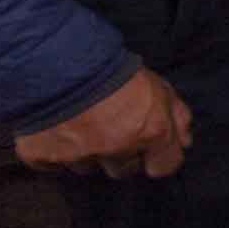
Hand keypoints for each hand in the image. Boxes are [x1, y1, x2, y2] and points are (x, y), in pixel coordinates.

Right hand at [16, 63, 192, 179]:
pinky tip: (54, 130)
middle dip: (120, 155)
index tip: (148, 147)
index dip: (157, 157)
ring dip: (86, 152)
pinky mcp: (42, 157)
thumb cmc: (112, 68)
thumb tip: (186, 141)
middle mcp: (117, 149)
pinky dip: (53, 152)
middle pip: (123, 170)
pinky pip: (51, 165)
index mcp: (151, 131)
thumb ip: (177, 115)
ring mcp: (78, 156)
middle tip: (109, 129)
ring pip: (87, 167)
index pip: (165, 166)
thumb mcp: (156, 84)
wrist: (54, 58)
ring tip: (80, 124)